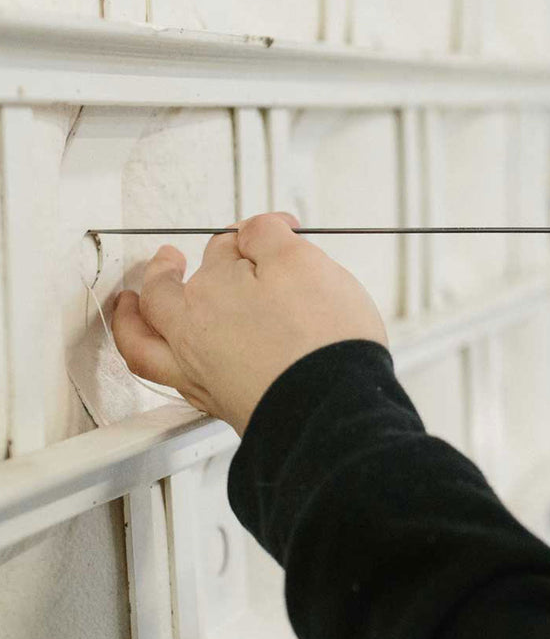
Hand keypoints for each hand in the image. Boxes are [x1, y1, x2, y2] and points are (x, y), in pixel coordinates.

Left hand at [112, 213, 387, 432]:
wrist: (331, 408)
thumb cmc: (321, 338)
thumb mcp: (303, 263)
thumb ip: (269, 236)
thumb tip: (253, 229)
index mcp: (213, 288)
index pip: (222, 248)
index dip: (252, 235)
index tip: (279, 233)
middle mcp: (195, 331)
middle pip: (164, 293)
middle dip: (163, 271)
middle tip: (167, 259)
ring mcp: (201, 372)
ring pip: (146, 344)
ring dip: (132, 321)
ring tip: (129, 308)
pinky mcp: (219, 406)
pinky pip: (169, 381)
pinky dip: (161, 363)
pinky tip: (173, 360)